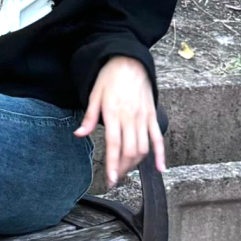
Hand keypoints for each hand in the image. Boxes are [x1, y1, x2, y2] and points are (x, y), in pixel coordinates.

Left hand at [73, 56, 165, 188]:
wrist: (129, 61)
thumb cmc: (110, 77)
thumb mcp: (94, 94)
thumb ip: (89, 117)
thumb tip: (79, 134)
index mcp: (113, 113)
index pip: (114, 145)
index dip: (113, 164)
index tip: (111, 179)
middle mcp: (130, 117)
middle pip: (129, 151)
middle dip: (122, 168)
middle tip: (115, 177)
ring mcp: (143, 117)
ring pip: (143, 148)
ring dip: (136, 164)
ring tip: (126, 171)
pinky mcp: (152, 116)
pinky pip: (158, 138)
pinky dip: (161, 155)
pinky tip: (161, 168)